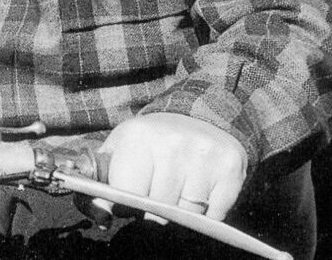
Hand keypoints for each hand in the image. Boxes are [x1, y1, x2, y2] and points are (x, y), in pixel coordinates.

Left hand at [94, 112, 246, 222]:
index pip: (128, 196)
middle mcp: (173, 145)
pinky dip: (205, 214)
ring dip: (180, 213)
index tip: (130, 199)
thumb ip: (101, 183)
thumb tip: (102, 217)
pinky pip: (214, 216)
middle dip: (154, 210)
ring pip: (187, 216)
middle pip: (158, 210)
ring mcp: (204, 157)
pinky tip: (199, 192)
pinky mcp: (230, 170)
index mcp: (139, 138)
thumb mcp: (119, 149)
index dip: (127, 205)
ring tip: (177, 190)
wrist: (197, 116)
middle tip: (156, 192)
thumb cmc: (150, 140)